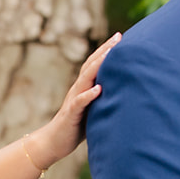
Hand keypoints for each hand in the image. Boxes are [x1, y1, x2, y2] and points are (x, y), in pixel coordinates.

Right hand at [30, 33, 120, 166]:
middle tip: (119, 37)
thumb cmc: (76, 126)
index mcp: (84, 87)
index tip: (121, 37)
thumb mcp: (93, 108)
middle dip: (105, 50)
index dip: (107, 50)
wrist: (55, 141)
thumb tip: (125, 90)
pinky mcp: (71, 113)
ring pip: (85, 79)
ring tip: (110, 55)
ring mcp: (74, 99)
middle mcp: (78, 89)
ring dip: (97, 66)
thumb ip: (104, 98)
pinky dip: (88, 95)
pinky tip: (98, 89)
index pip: (96, 63)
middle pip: (91, 65)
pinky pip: (79, 102)